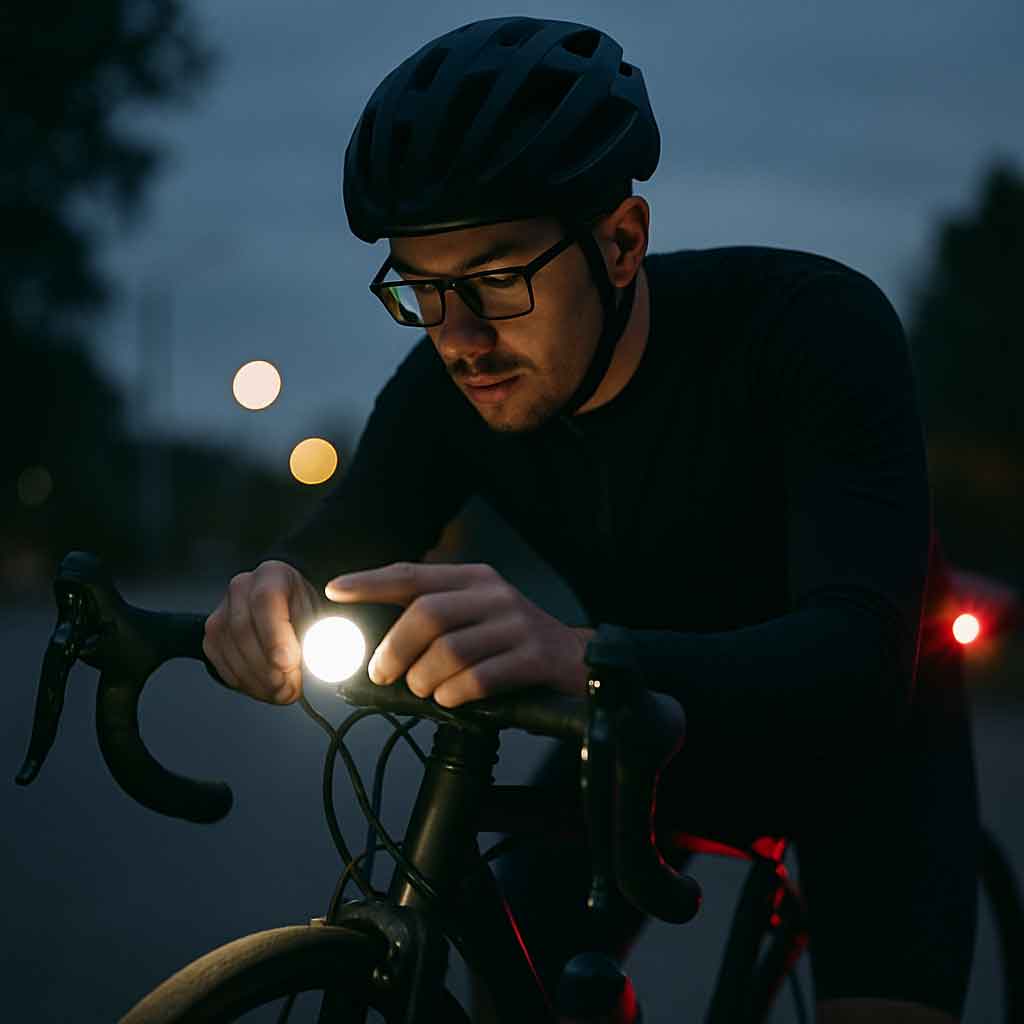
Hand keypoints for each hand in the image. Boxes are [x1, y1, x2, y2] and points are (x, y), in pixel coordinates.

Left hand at [324, 562, 595, 707]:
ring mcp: (517, 625)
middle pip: (427, 614)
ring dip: (424, 678)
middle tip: (381, 672)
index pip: (413, 575)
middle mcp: (495, 595)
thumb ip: (438, 619)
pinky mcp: (534, 658)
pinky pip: (480, 678)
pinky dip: (455, 693)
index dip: (371, 582)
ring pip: (450, 650)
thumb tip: (378, 645)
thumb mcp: (479, 616)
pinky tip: (451, 699)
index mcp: (474, 579)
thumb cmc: (515, 643)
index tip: (335, 590)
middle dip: (395, 648)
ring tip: (423, 690)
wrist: (579, 660)